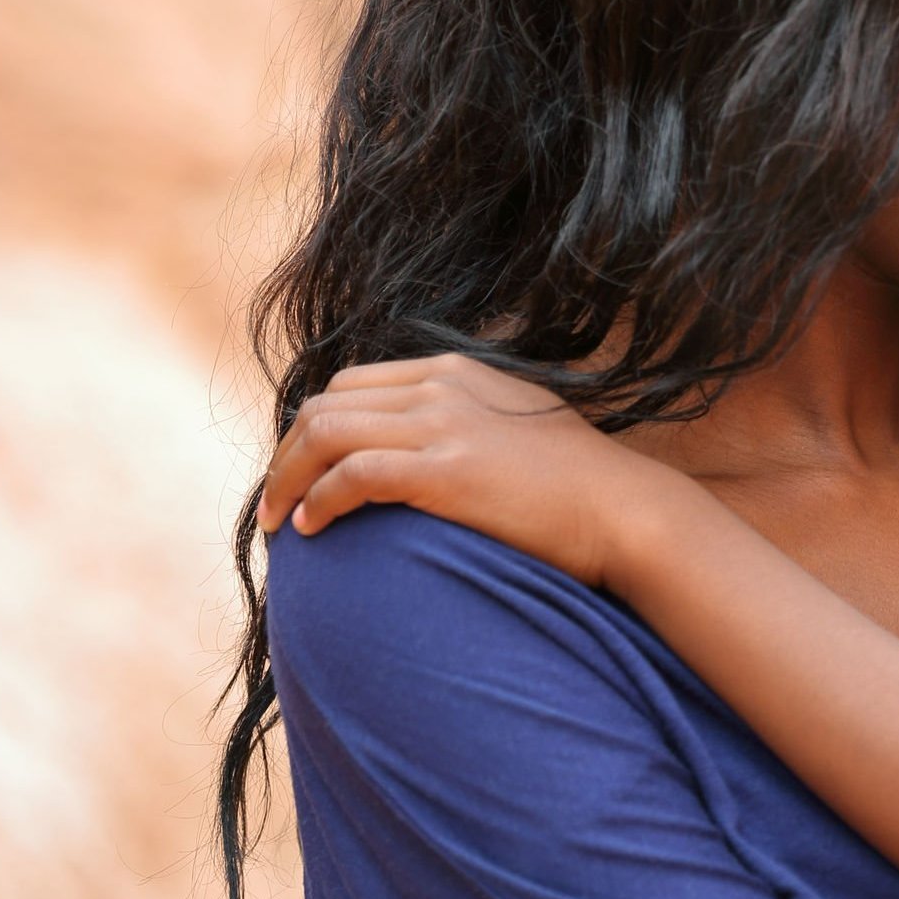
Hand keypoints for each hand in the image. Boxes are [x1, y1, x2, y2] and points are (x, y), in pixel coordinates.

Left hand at [256, 352, 677, 588]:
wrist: (622, 510)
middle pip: (326, 404)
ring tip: (280, 522)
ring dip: (287, 478)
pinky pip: (354, 475)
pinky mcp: (448, 471)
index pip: (352, 384)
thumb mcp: (516, 423)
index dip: (310, 428)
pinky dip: (321, 499)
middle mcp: (442, 387)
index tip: (299, 472)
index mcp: (455, 371)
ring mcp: (445, 425)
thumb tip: (425, 450)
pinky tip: (314, 528)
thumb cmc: (575, 483)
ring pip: (327, 432)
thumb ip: (467, 419)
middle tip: (275, 504)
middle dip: (286, 453)